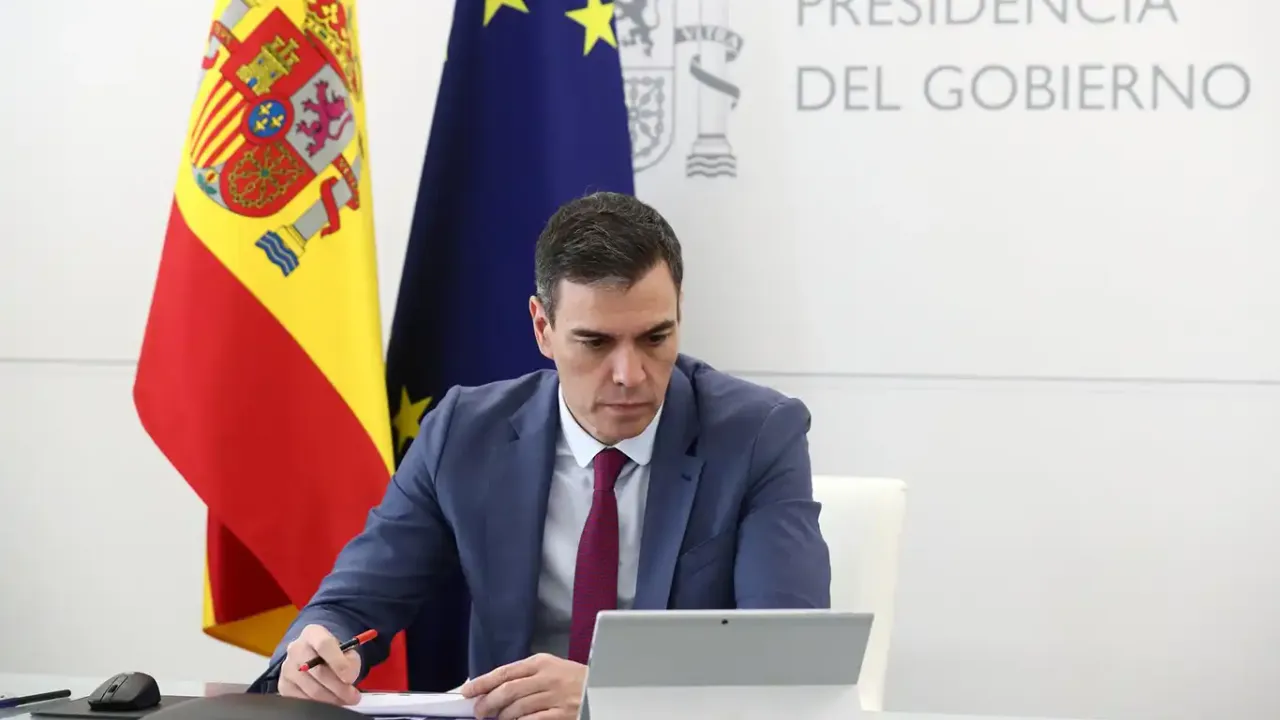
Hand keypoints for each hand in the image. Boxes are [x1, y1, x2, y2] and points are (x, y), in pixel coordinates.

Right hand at [278, 624, 361, 705]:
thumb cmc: (333, 654)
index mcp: (313, 633)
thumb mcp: (347, 650)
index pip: (324, 644)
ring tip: (345, 700)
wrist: (314, 657)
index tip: (350, 678)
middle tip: (353, 696)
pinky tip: (331, 701)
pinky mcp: (284, 685)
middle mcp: (296, 648)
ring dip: (332, 699)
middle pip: (318, 671)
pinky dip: (320, 704)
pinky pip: (303, 699)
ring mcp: (287, 667)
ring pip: (312, 689)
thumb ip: (351, 661)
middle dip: (339, 687)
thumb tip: (348, 678)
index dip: (338, 662)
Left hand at [460, 653, 585, 719]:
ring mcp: (555, 698)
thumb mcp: (551, 668)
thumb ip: (525, 676)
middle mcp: (547, 678)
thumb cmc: (573, 680)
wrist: (603, 690)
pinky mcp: (562, 715)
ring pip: (517, 709)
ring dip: (503, 717)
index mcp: (541, 663)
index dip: (483, 682)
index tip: (468, 691)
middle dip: (488, 703)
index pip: (505, 672)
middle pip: (507, 691)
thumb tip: (494, 688)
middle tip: (479, 712)